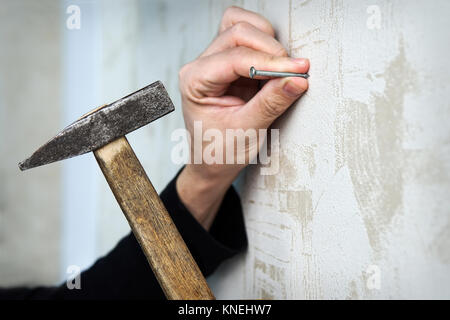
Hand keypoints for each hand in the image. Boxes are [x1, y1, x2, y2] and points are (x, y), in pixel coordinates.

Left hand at [176, 6, 308, 228]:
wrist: (211, 163)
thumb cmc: (219, 151)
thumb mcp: (247, 131)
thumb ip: (271, 103)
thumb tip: (296, 79)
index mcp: (195, 81)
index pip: (236, 57)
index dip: (270, 62)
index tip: (298, 71)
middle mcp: (200, 66)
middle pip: (237, 33)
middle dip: (270, 50)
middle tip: (293, 73)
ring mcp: (214, 62)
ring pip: (241, 28)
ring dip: (267, 42)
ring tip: (282, 70)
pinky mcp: (229, 64)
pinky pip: (248, 40)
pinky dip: (266, 47)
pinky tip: (274, 69)